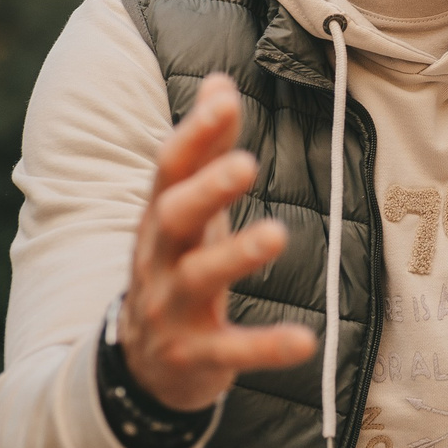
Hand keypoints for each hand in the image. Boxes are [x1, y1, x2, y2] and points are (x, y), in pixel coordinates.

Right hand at [118, 73, 318, 409]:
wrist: (143, 364)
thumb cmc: (177, 265)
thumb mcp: (188, 208)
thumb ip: (206, 149)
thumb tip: (221, 83)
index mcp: (161, 216)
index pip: (170, 168)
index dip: (196, 134)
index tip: (226, 101)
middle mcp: (159, 258)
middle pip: (172, 217)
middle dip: (206, 190)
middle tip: (246, 164)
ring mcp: (171, 309)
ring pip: (198, 278)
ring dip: (236, 255)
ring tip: (277, 234)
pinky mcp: (195, 356)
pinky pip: (230, 351)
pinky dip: (265, 347)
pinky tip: (305, 342)